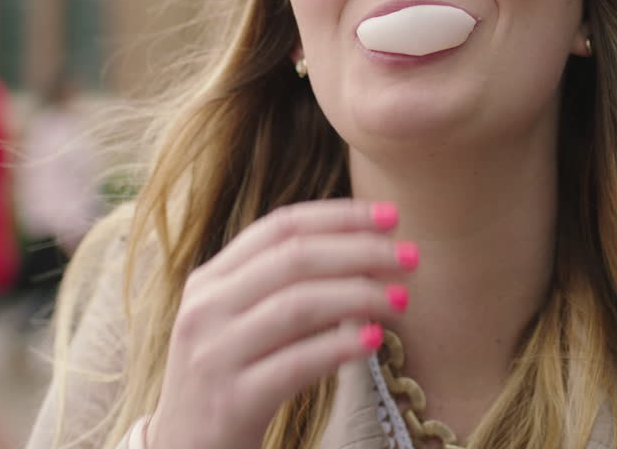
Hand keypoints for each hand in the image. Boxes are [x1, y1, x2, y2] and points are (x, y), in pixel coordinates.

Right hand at [146, 200, 414, 448]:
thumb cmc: (231, 378)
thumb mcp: (241, 321)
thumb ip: (284, 285)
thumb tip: (366, 250)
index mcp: (210, 280)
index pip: (281, 227)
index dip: (340, 216)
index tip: (391, 215)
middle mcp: (205, 309)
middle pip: (296, 259)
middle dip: (362, 251)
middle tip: (411, 257)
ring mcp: (213, 354)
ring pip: (299, 305)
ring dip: (361, 296)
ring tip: (402, 300)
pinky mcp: (230, 401)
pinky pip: (296, 364)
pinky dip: (340, 347)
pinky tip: (374, 340)